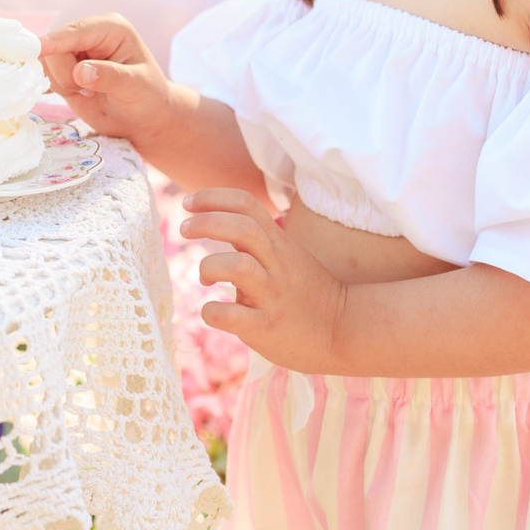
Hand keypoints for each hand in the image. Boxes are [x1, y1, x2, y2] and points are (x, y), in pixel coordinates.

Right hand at [40, 15, 178, 141]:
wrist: (143, 119)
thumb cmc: (147, 98)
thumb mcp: (136, 88)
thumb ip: (111, 77)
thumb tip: (80, 72)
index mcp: (110, 28)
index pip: (76, 32)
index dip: (56, 41)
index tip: (38, 49)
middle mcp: (89, 35)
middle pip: (55, 48)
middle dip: (65, 75)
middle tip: (88, 91)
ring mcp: (74, 52)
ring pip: (46, 63)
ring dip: (61, 83)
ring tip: (87, 93)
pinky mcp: (64, 69)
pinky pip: (44, 74)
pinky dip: (54, 87)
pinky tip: (74, 94)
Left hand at [187, 188, 345, 373]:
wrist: (345, 331)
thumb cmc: (308, 293)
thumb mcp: (287, 256)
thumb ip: (256, 241)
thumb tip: (216, 225)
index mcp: (279, 244)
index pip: (246, 204)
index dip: (212, 197)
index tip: (188, 203)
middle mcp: (276, 265)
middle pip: (241, 227)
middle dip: (205, 222)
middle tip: (184, 229)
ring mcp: (272, 296)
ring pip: (236, 265)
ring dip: (209, 267)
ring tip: (205, 278)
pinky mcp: (266, 328)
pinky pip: (229, 315)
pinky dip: (211, 311)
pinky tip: (213, 313)